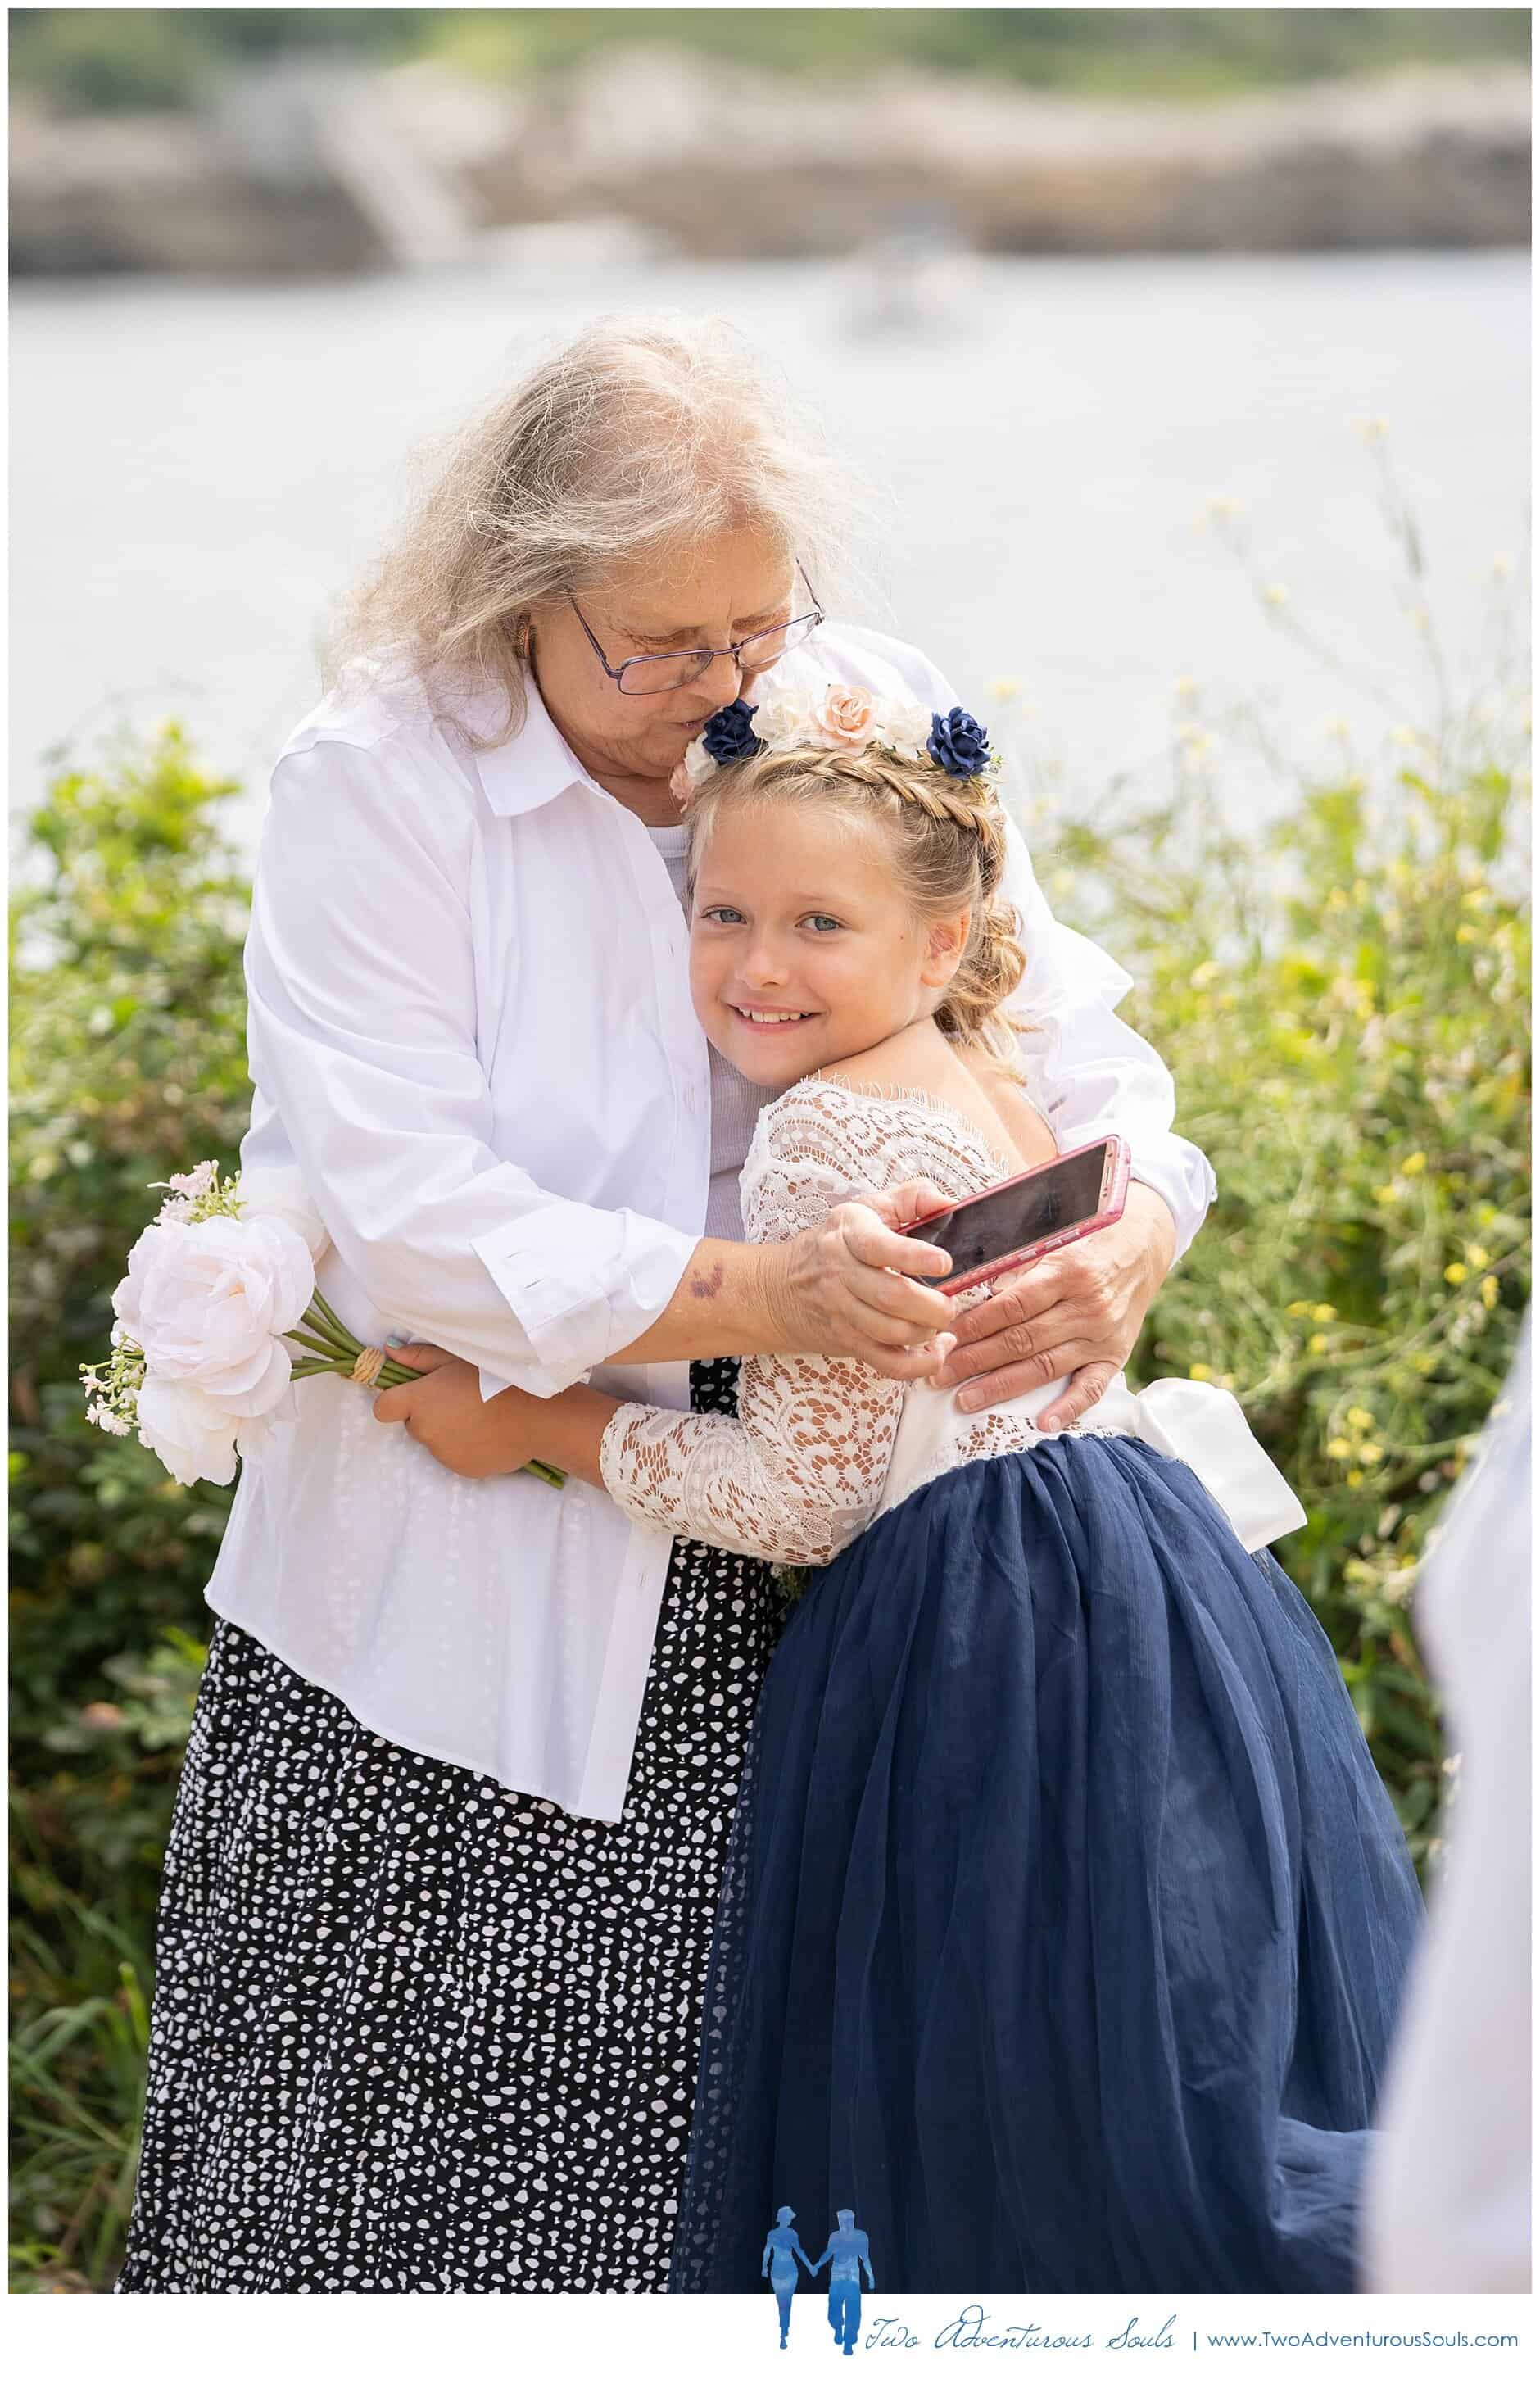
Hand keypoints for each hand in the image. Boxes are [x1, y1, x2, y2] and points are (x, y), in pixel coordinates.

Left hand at [371, 1343, 552, 1478]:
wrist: (535, 1415)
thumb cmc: (496, 1378)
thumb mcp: (457, 1358)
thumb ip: (419, 1357)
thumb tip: (388, 1352)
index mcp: (419, 1401)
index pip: (384, 1408)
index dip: (396, 1401)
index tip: (415, 1394)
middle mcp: (424, 1431)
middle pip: (414, 1424)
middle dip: (430, 1414)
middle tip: (461, 1400)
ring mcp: (442, 1454)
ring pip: (435, 1441)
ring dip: (448, 1431)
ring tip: (480, 1416)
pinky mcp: (461, 1470)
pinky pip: (456, 1457)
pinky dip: (466, 1447)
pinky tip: (489, 1433)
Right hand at [767, 1177, 960, 1381]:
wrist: (783, 1288)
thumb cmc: (837, 1242)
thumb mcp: (868, 1208)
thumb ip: (911, 1199)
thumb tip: (948, 1203)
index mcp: (849, 1234)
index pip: (879, 1247)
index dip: (916, 1256)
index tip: (944, 1262)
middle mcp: (841, 1274)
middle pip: (892, 1297)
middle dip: (932, 1305)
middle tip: (949, 1301)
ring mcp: (842, 1312)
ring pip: (892, 1332)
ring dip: (928, 1331)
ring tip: (939, 1320)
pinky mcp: (849, 1342)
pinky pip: (888, 1364)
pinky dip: (921, 1363)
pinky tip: (937, 1348)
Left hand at [930, 1182, 1177, 1430]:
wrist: (1143, 1244)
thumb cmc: (1087, 1237)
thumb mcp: (1054, 1236)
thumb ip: (1018, 1261)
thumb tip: (970, 1287)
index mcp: (1068, 1271)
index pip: (1013, 1306)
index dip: (975, 1325)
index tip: (942, 1337)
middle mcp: (1086, 1307)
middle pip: (1022, 1340)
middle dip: (975, 1360)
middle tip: (938, 1374)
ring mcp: (1101, 1335)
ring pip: (1045, 1366)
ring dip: (1002, 1386)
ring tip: (965, 1399)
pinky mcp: (1114, 1356)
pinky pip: (1092, 1387)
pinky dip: (1069, 1407)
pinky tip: (1043, 1423)